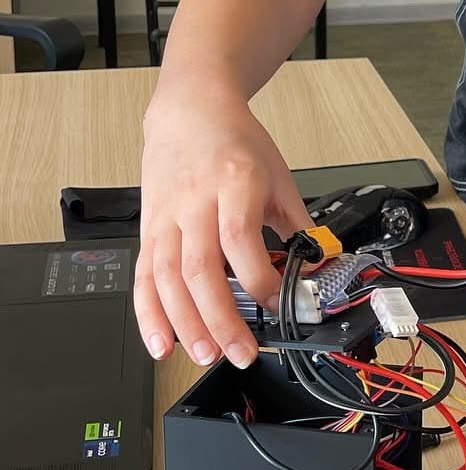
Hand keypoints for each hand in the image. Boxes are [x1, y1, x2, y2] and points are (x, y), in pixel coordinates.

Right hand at [135, 88, 312, 369]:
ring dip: (185, 324)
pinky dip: (148, 315)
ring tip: (206, 356)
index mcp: (233, 182)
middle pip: (200, 269)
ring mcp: (165, 219)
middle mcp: (194, 202)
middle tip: (240, 352)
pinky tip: (161, 344)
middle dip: (220, 318)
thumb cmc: (234, 143)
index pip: (239, 238)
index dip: (257, 278)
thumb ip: (297, 224)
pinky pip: (142, 278)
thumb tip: (318, 265)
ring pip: (167, 279)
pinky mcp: (148, 231)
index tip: (277, 304)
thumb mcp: (278, 175)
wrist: (189, 113)